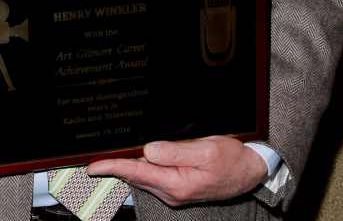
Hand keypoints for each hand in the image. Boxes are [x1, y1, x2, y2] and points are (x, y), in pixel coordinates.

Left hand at [86, 136, 267, 206]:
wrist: (250, 171)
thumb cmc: (232, 159)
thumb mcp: (205, 150)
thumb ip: (175, 151)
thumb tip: (148, 150)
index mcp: (177, 183)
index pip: (136, 173)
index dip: (112, 167)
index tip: (92, 166)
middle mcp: (172, 191)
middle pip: (136, 175)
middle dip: (115, 165)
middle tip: (94, 155)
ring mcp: (175, 190)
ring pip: (143, 175)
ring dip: (127, 165)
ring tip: (108, 155)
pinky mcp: (179, 186)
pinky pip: (154, 175)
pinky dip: (140, 166)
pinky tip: (134, 157)